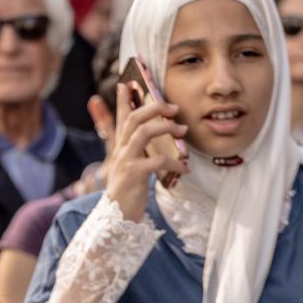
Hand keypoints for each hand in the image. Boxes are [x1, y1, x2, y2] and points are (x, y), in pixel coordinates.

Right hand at [103, 83, 187, 221]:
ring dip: (165, 127)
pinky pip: (157, 161)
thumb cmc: (128, 193)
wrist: (117, 219)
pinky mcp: (134, 175)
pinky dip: (175, 163)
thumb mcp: (130, 169)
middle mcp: (120, 151)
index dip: (121, 100)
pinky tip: (185, 168)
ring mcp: (125, 161)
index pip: (120, 118)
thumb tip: (157, 141)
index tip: (125, 83)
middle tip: (174, 108)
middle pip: (133, 118)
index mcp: (120, 148)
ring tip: (183, 130)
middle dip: (154, 107)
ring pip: (143, 132)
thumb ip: (139, 154)